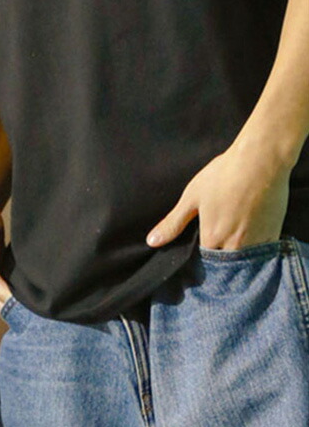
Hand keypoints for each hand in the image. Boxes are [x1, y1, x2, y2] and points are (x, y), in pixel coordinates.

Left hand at [147, 137, 290, 249]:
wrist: (260, 162)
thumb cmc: (223, 176)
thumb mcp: (192, 197)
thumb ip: (173, 223)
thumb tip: (152, 242)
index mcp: (212, 239)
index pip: (203, 260)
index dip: (202, 253)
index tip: (202, 243)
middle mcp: (234, 248)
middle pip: (224, 264)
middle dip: (221, 257)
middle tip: (222, 234)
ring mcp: (256, 245)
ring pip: (244, 261)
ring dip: (238, 254)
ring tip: (236, 232)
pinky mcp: (273, 237)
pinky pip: (263, 253)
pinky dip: (256, 247)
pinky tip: (252, 229)